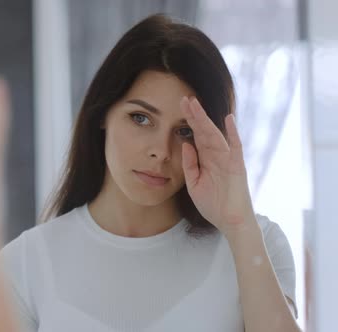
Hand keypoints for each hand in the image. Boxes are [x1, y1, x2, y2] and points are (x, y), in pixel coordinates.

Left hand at [180, 97, 255, 234]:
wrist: (230, 222)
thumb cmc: (213, 205)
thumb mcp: (193, 184)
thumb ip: (189, 164)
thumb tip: (185, 144)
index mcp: (206, 160)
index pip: (196, 136)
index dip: (188, 121)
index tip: (180, 106)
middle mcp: (217, 156)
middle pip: (204, 131)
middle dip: (195, 115)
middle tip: (185, 98)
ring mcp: (228, 160)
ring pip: (215, 135)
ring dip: (206, 120)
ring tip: (197, 105)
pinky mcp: (237, 166)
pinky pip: (235, 146)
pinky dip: (233, 132)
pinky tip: (228, 118)